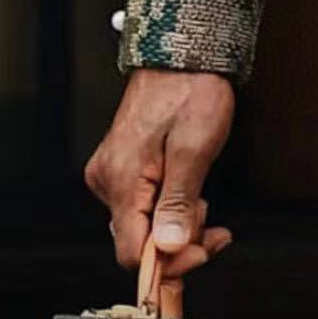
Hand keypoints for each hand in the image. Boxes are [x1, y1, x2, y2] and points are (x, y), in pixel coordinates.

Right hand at [85, 69, 235, 281]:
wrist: (182, 54)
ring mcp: (112, 173)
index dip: (169, 263)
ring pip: (142, 224)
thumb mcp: (194, 148)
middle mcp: (108, 179)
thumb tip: (170, 247)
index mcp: (121, 179)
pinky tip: (185, 190)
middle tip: (210, 221)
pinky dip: (167, 206)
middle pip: (138, 241)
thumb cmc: (190, 90)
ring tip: (200, 196)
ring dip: (175, 222)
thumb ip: (179, 203)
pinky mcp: (122, 167)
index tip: (202, 251)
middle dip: (178, 239)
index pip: (134, 253)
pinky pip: (141, 204)